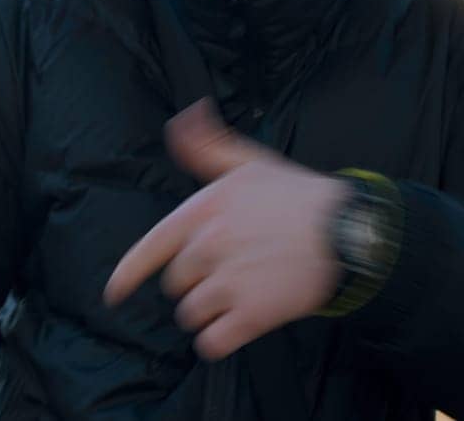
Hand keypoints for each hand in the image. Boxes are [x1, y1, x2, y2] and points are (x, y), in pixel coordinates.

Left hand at [103, 99, 348, 359]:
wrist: (349, 232)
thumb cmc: (298, 197)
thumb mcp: (248, 163)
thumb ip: (207, 146)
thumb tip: (181, 120)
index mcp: (202, 213)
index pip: (150, 249)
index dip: (127, 275)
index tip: (114, 294)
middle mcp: (208, 249)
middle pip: (176, 285)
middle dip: (197, 283)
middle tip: (232, 272)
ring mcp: (229, 284)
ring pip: (192, 315)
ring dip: (209, 313)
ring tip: (240, 295)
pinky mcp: (252, 317)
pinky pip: (212, 343)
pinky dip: (219, 340)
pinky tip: (237, 327)